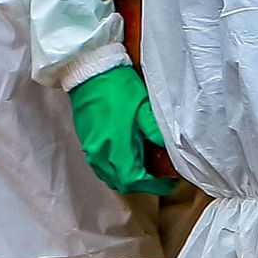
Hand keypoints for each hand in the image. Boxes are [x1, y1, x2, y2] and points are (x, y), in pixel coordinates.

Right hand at [66, 65, 175, 195]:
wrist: (90, 73)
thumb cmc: (118, 88)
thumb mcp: (145, 106)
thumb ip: (156, 130)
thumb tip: (170, 148)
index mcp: (117, 147)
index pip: (135, 180)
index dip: (154, 185)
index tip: (168, 182)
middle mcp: (101, 154)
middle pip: (122, 183)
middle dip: (142, 185)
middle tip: (160, 177)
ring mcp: (91, 150)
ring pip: (110, 177)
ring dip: (127, 179)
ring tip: (145, 170)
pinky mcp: (86, 143)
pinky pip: (101, 167)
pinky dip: (115, 170)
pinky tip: (126, 159)